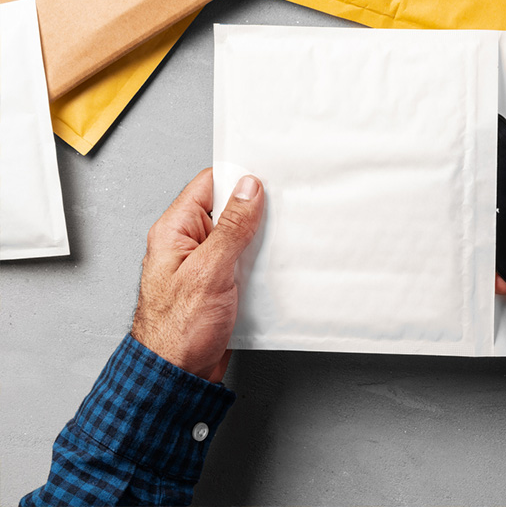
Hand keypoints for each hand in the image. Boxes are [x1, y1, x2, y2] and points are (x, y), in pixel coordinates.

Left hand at [131, 168, 263, 382]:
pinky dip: (259, 262)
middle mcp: (187, 244)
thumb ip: (230, 227)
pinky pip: (243, 261)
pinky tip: (273, 267)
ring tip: (282, 240)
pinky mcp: (219, 284)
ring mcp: (204, 265)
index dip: (238, 178)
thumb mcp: (209, 270)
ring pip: (238, 236)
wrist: (178, 375)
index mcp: (175, 231)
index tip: (267, 179)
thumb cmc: (178, 330)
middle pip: (226, 209)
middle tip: (282, 210)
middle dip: (255, 210)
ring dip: (260, 239)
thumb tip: (248, 189)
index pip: (208, 185)